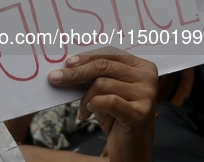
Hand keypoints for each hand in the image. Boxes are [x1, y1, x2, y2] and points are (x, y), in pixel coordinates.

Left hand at [48, 47, 157, 161]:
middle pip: (103, 66)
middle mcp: (148, 78)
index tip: (67, 63)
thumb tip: (68, 65)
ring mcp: (147, 95)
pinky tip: (89, 113)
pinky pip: (108, 101)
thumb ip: (93, 75)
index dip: (86, 58)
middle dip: (75, 73)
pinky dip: (93, 105)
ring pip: (102, 84)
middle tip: (55, 78)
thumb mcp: (105, 91)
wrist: (131, 149)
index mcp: (141, 66)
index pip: (109, 54)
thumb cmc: (116, 116)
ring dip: (85, 98)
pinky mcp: (141, 113)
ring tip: (84, 109)